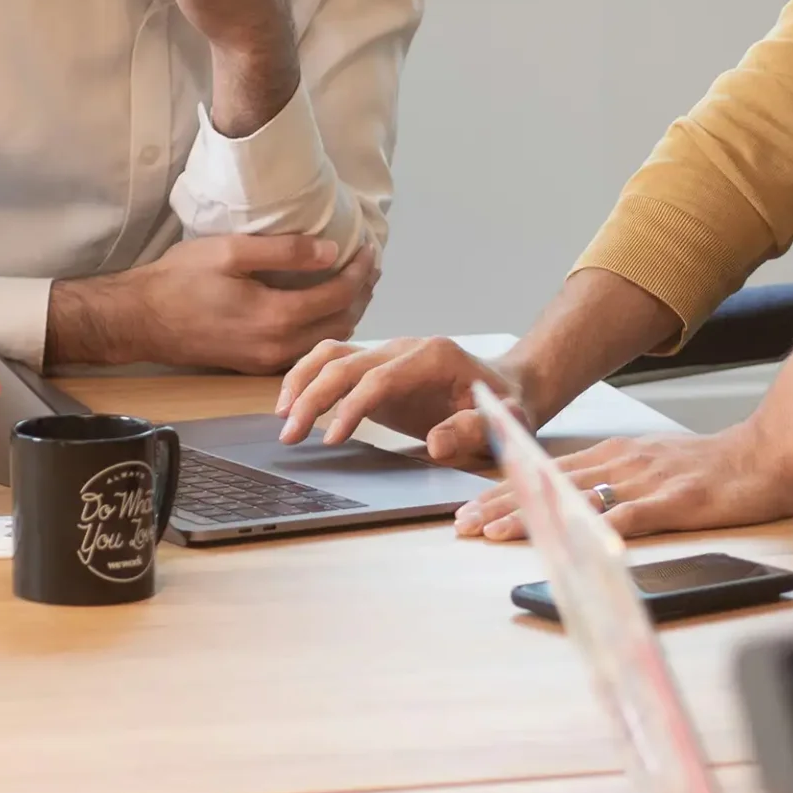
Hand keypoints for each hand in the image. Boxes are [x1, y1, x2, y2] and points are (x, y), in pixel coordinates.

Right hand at [51, 233, 378, 373]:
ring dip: (346, 312)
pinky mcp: (255, 366)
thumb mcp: (231, 252)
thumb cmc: (179, 280)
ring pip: (326, 340)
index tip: (369, 249)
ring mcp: (267, 361)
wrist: (138, 320)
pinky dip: (324, 327)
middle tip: (368, 265)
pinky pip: (306, 349)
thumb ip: (285, 251)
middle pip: (342, 323)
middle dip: (361, 293)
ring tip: (352, 282)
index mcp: (277, 318)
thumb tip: (332, 250)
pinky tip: (321, 306)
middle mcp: (279, 347)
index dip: (360, 271)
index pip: (339, 295)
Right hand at [276, 333, 527, 451]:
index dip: (351, 406)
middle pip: (346, 364)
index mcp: (433, 356)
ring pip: (331, 355)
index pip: (378, 377)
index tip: (332, 438)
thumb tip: (435, 445)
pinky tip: (292, 405)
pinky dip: (309, 379)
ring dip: (302, 382)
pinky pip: (334, 364)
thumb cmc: (508, 405)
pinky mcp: (376, 368)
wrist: (510, 387)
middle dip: (313, 397)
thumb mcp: (507, 421)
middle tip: (290, 435)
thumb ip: (474, 430)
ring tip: (282, 418)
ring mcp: (387, 354)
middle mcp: (404, 348)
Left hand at [451, 412, 792, 541]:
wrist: (766, 455)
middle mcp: (622, 463)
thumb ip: (614, 480)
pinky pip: (632, 516)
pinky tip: (573, 542)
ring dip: (531, 516)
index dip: (504, 490)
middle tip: (461, 524)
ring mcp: (647, 481)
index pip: (546, 472)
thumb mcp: (651, 463)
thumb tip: (573, 501)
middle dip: (500, 504)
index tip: (468, 509)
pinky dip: (600, 530)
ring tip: (493, 533)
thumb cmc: (710, 467)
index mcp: (615, 454)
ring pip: (576, 498)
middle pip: (549, 484)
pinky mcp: (676, 500)